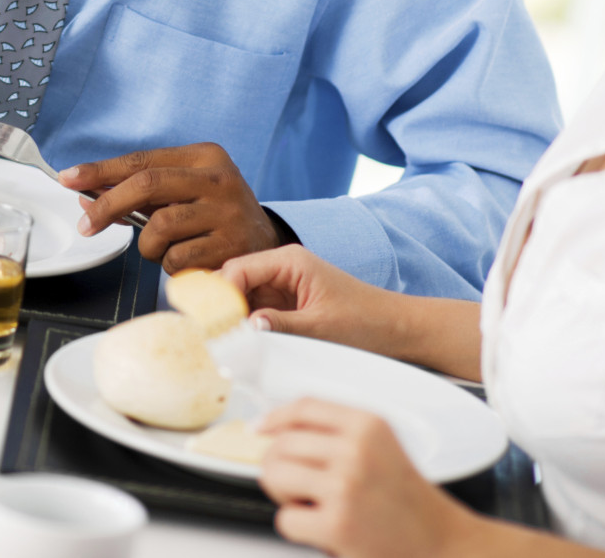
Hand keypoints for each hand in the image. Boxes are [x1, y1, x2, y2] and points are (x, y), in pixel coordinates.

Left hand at [58, 142, 282, 272]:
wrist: (266, 247)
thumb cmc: (213, 216)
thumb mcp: (184, 192)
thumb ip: (141, 192)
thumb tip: (88, 195)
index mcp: (204, 156)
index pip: (141, 161)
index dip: (100, 171)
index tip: (69, 178)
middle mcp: (218, 179)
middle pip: (147, 186)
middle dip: (108, 206)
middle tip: (87, 225)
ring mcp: (227, 213)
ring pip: (159, 228)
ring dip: (148, 246)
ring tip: (163, 248)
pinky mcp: (230, 247)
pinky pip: (176, 259)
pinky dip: (170, 265)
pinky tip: (186, 260)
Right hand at [224, 245, 484, 380]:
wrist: (397, 330)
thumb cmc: (366, 323)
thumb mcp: (320, 328)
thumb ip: (279, 326)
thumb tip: (243, 328)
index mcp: (290, 262)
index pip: (238, 270)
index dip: (219, 294)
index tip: (207, 322)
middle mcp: (283, 268)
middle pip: (235, 281)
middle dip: (221, 307)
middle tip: (209, 335)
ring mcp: (284, 286)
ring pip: (243, 298)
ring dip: (233, 318)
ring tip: (221, 343)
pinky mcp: (288, 303)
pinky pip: (257, 311)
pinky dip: (247, 325)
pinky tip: (241, 343)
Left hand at [258, 398, 474, 556]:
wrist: (442, 542)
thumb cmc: (406, 500)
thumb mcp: (380, 447)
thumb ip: (335, 433)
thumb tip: (271, 429)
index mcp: (368, 425)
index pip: (304, 407)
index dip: (275, 417)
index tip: (260, 428)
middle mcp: (356, 450)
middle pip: (281, 443)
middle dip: (279, 467)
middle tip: (299, 487)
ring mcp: (345, 486)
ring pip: (275, 475)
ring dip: (284, 495)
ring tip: (312, 505)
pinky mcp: (338, 524)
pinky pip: (286, 518)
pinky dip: (297, 527)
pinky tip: (323, 529)